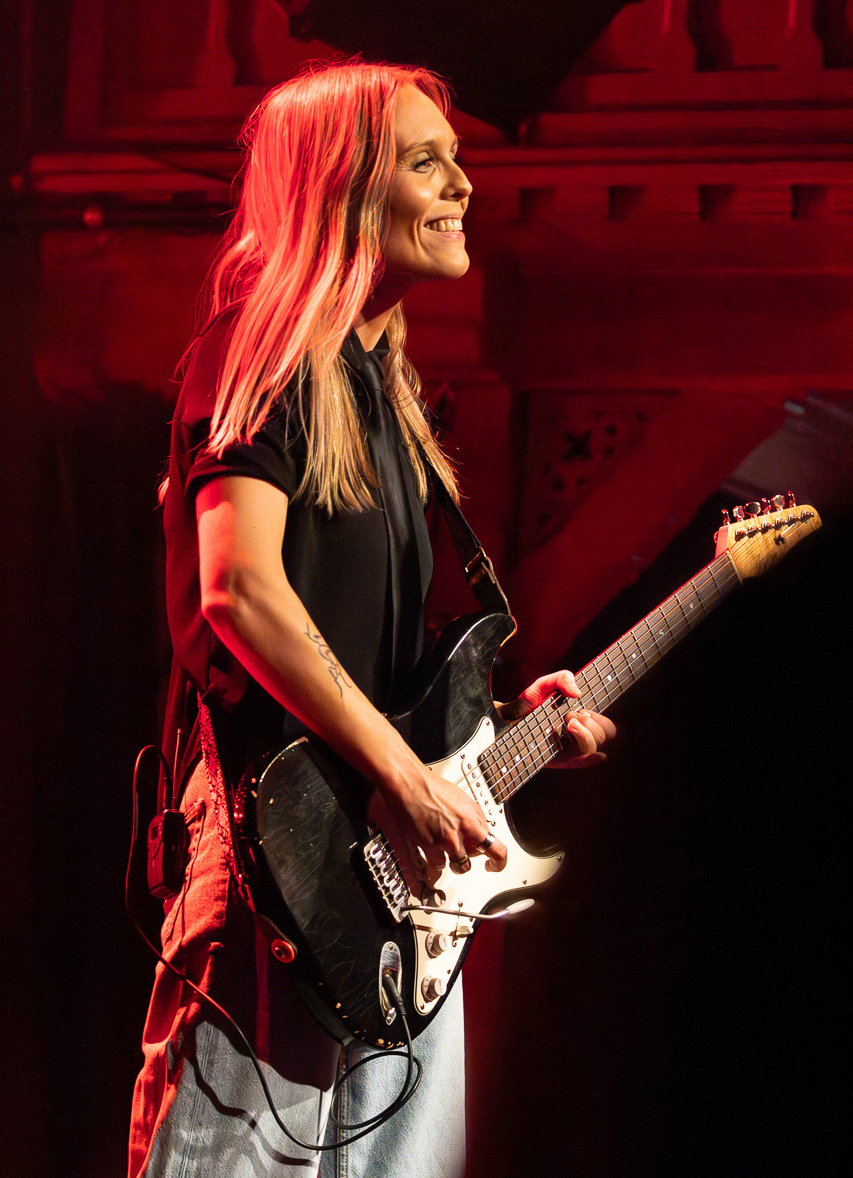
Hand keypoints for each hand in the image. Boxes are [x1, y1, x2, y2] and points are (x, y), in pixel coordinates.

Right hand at [369, 753, 507, 887]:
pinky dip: (436, 861)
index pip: (497, 849)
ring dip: (454, 863)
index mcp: (474, 819)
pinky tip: (433, 851)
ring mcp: (447, 840)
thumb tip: (482, 831)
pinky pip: (438, 865)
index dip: (498, 863)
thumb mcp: (463, 800)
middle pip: (474, 859)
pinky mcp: (430, 846)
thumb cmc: (433, 788)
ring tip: (446, 851)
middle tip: (463, 853)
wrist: (410, 784)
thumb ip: (474, 818)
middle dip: (470, 859)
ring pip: (459, 867)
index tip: (493, 865)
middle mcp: (463, 831)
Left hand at [498, 670, 615, 767]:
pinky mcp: (562, 761)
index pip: (609, 726)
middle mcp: (581, 735)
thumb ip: (563, 678)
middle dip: (592, 724)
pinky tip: (574, 744)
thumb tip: (577, 693)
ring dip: (585, 734)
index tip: (586, 711)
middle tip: (571, 716)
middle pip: (606, 736)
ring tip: (567, 723)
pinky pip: (583, 762)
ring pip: (594, 748)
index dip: (603, 720)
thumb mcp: (545, 684)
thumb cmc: (531, 703)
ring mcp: (573, 750)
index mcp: (583, 719)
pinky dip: (585, 756)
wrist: (510, 719)